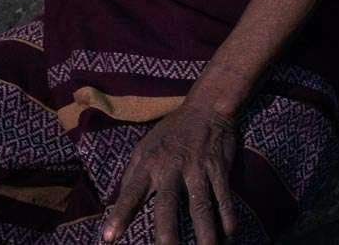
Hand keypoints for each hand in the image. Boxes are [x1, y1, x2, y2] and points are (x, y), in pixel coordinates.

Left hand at [101, 102, 238, 244]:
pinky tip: (229, 235)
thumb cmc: (171, 132)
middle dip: (166, 231)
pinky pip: (224, 196)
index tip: (109, 239)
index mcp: (149, 164)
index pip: (131, 193)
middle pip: (168, 204)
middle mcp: (172, 168)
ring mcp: (197, 168)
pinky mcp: (218, 168)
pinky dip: (228, 217)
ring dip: (205, 232)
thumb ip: (131, 175)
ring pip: (201, 205)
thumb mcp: (144, 147)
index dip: (120, 215)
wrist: (206, 107)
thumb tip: (115, 203)